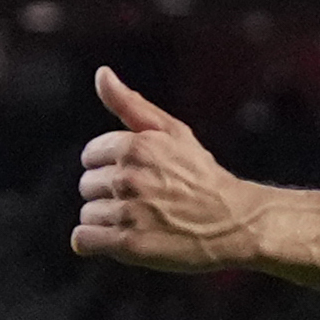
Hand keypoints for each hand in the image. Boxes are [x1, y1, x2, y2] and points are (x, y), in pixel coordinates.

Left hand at [70, 69, 263, 272]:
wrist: (234, 222)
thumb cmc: (202, 176)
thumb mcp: (172, 131)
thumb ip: (131, 104)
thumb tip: (101, 74)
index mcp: (135, 146)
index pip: (91, 156)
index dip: (110, 166)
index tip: (135, 177)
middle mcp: (129, 178)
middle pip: (87, 186)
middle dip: (108, 193)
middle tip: (141, 201)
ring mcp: (129, 212)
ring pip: (87, 214)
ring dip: (106, 219)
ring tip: (137, 221)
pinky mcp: (130, 245)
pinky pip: (85, 240)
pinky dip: (94, 242)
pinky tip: (116, 239)